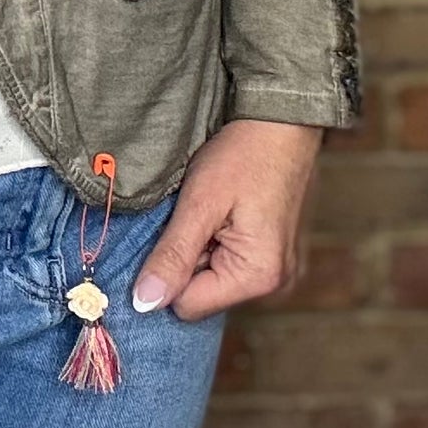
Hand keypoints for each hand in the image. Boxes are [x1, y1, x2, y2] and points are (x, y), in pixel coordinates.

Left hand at [130, 118, 323, 321]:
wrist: (283, 122)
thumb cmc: (244, 155)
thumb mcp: (199, 204)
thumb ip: (172, 256)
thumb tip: (144, 303)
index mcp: (258, 277)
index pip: (186, 305)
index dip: (168, 271)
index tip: (174, 230)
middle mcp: (274, 284)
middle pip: (201, 295)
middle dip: (186, 259)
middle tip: (194, 217)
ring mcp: (277, 272)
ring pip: (211, 279)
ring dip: (200, 249)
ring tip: (210, 211)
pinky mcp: (273, 257)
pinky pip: (228, 265)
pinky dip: (215, 242)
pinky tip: (221, 214)